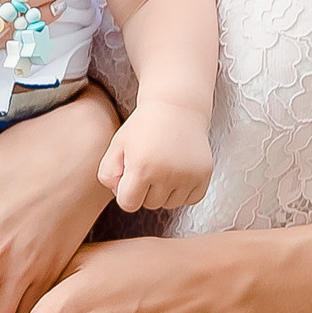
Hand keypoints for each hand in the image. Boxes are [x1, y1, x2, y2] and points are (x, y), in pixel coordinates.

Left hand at [96, 102, 212, 213]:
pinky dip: (184, 191)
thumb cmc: (143, 127)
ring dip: (165, 192)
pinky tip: (179, 171)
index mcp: (142, 167)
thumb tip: (120, 195)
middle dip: (145, 190)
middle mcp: (167, 174)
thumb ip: (107, 174)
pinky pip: (191, 200)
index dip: (126, 192)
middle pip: (150, 205)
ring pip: (170, 204)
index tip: (130, 176)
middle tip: (149, 165)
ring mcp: (188, 176)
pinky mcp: (204, 175)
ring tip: (164, 167)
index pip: (128, 204)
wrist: (176, 107)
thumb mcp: (117, 145)